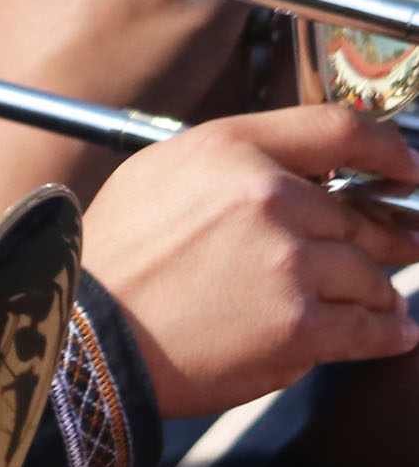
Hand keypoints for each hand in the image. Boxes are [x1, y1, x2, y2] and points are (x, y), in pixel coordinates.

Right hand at [80, 106, 418, 418]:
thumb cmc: (111, 261)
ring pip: (372, 276)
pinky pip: (370, 329)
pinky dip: (387, 334)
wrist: (80, 336)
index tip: (409, 170)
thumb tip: (302, 173)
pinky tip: (391, 333)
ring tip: (369, 305)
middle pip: (362, 217)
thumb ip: (235, 163)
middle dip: (381, 241)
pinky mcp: (300, 328)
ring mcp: (290, 264)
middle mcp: (270, 198)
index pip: (344, 130)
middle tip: (390, 251)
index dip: (391, 151)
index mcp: (233, 151)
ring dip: (375, 293)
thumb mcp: (159, 175)